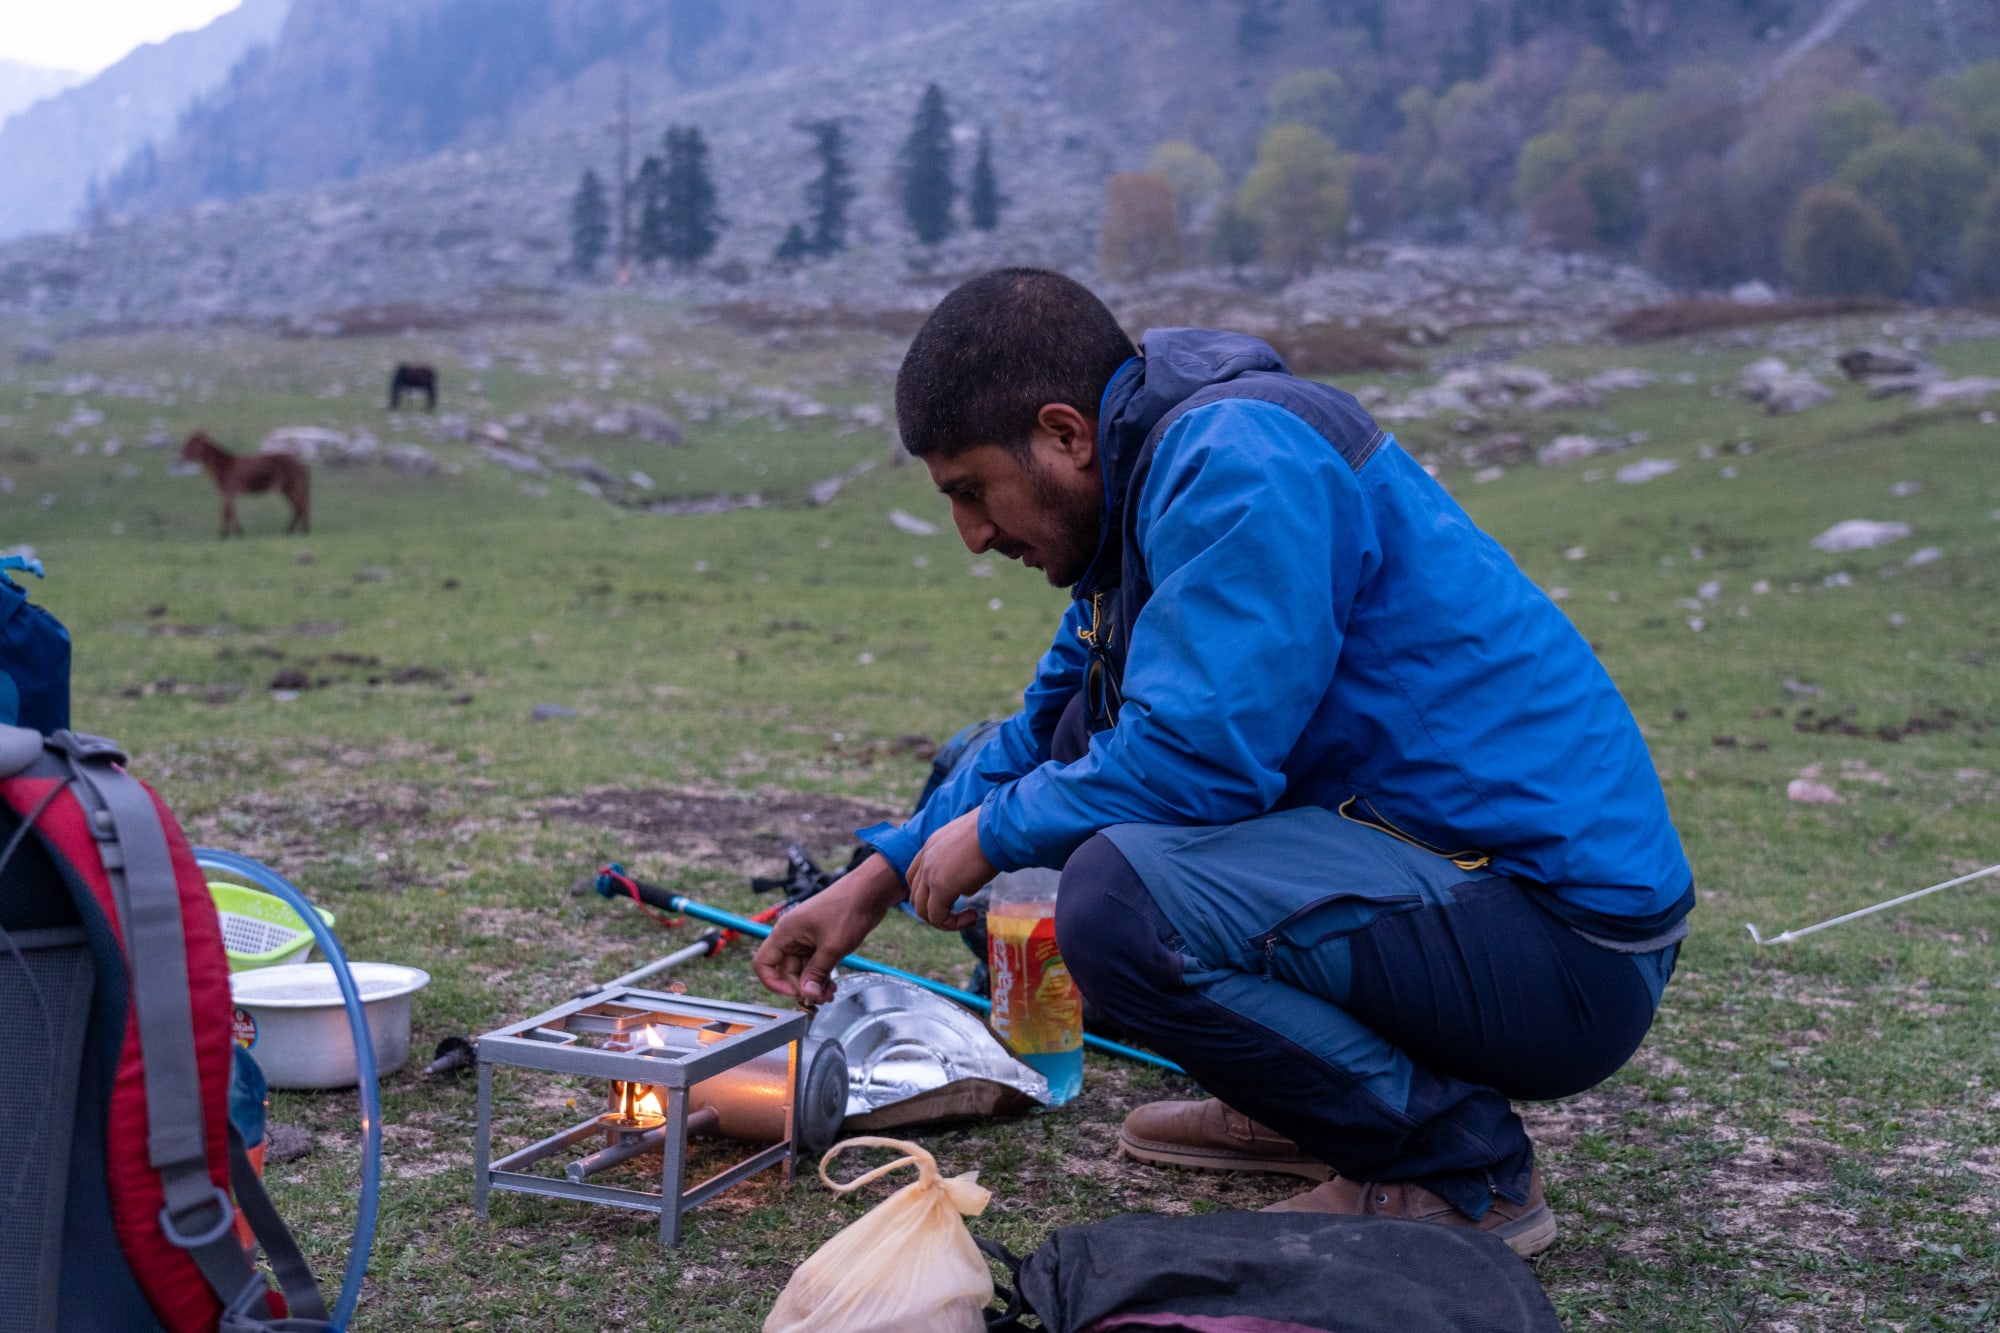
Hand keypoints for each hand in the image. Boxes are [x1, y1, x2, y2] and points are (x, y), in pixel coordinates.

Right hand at [752, 856, 903, 1003]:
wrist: (869, 892)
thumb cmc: (847, 910)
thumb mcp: (832, 947)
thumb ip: (817, 973)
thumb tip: (807, 994)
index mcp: (785, 933)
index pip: (763, 964)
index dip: (774, 983)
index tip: (794, 994)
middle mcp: (791, 936)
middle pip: (785, 971)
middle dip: (801, 987)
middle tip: (819, 999)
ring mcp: (806, 939)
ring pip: (802, 970)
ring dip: (813, 984)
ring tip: (829, 995)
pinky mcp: (820, 941)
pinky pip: (814, 964)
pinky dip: (821, 977)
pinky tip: (832, 986)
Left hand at [906, 809, 995, 930]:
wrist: (998, 827)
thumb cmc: (994, 833)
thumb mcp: (972, 849)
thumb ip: (963, 869)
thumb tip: (965, 889)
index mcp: (932, 845)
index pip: (916, 875)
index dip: (930, 892)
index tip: (955, 896)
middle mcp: (926, 858)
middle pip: (916, 895)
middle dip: (934, 909)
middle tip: (958, 912)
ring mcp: (930, 873)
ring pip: (922, 909)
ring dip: (942, 920)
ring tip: (967, 918)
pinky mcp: (941, 887)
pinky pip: (937, 917)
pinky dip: (952, 924)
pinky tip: (972, 917)